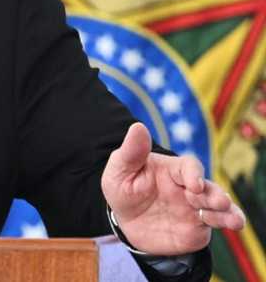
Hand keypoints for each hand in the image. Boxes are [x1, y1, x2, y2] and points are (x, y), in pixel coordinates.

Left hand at [102, 122, 244, 254]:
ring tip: (234, 219)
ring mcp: (195, 208)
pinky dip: (226, 223)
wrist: (126, 221)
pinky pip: (214, 225)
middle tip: (219, 202)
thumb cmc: (123, 189)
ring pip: (218, 207)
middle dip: (216, 195)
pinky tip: (234, 224)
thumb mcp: (120, 170)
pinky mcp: (197, 228)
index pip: (189, 166)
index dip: (194, 174)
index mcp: (172, 170)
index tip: (194, 185)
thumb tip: (138, 126)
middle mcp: (188, 188)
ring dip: (228, 211)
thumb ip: (131, 152)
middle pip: (209, 188)